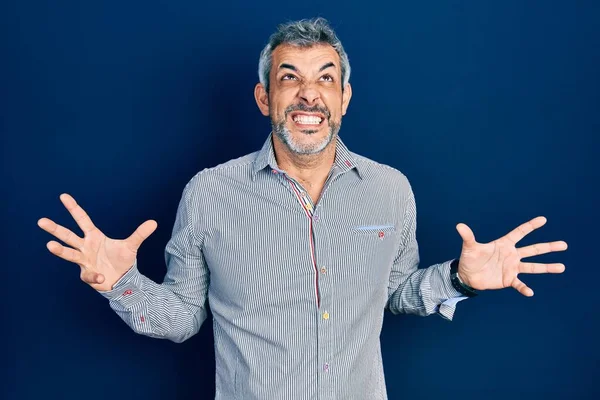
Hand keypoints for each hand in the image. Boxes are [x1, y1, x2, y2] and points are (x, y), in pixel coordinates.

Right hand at [38, 193, 156, 290]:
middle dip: (55, 228)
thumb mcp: (131, 246)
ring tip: (49, 245)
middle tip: (41, 221)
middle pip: (68, 236)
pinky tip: (102, 276)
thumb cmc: (121, 260)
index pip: (82, 219)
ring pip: (69, 254)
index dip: (73, 208)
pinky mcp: (88, 275)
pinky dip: (95, 275)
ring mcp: (84, 261)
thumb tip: (154, 222)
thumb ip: (140, 234)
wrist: (122, 279)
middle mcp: (85, 247)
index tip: (63, 196)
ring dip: (59, 250)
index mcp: (94, 236)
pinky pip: (89, 275)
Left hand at [455, 216, 566, 296]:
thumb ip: (467, 236)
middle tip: (564, 245)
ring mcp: (512, 267)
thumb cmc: (469, 258)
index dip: (530, 226)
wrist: (467, 275)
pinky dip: (524, 288)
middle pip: (533, 249)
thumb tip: (459, 225)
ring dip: (547, 267)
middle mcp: (512, 255)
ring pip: (533, 267)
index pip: (520, 233)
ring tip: (562, 267)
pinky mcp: (508, 279)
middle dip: (548, 247)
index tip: (543, 219)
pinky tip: (530, 292)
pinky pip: (519, 284)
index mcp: (504, 244)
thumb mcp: (469, 247)